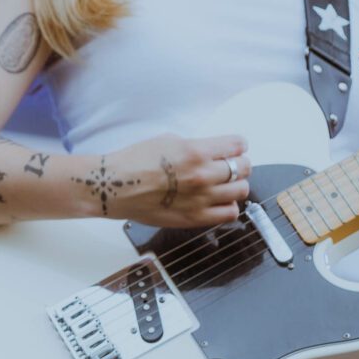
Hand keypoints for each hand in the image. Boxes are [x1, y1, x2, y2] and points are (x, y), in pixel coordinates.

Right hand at [76, 133, 252, 227]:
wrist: (115, 187)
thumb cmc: (135, 162)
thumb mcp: (169, 140)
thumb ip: (197, 146)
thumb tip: (214, 152)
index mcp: (196, 151)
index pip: (238, 145)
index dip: (237, 146)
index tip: (234, 148)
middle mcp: (202, 175)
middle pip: (243, 168)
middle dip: (238, 164)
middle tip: (230, 165)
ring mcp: (201, 199)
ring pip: (241, 191)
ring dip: (236, 185)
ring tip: (224, 184)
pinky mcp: (195, 217)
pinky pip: (229, 213)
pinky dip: (229, 206)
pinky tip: (218, 201)